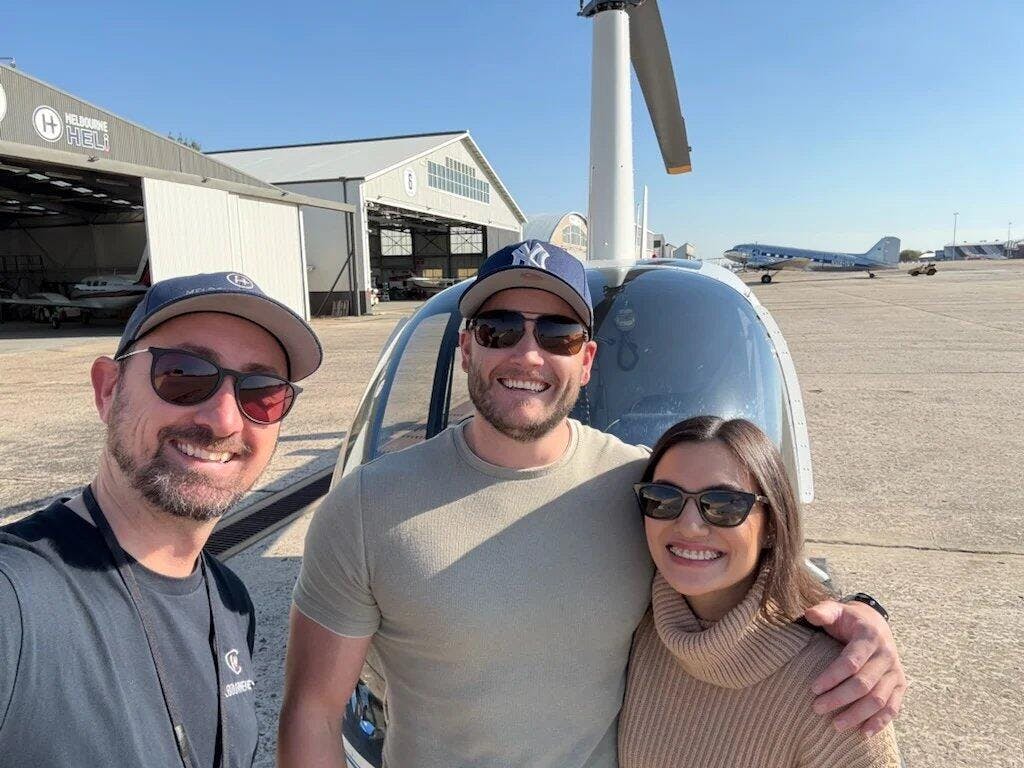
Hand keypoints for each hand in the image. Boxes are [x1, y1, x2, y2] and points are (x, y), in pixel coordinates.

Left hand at [803, 599, 906, 735]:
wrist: (875, 622)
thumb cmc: (848, 619)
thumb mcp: (836, 609)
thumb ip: (823, 611)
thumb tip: (809, 614)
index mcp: (869, 636)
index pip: (851, 661)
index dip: (832, 677)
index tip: (813, 688)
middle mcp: (886, 654)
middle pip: (864, 684)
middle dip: (839, 698)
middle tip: (817, 708)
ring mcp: (895, 671)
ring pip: (878, 699)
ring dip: (858, 715)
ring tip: (836, 726)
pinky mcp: (900, 684)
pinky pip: (893, 707)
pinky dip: (880, 722)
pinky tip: (864, 733)